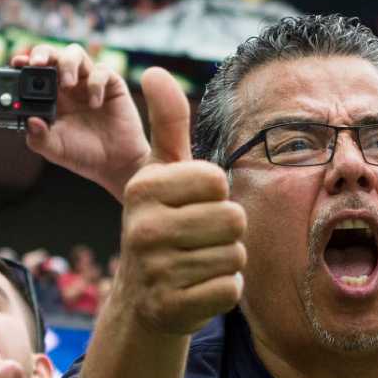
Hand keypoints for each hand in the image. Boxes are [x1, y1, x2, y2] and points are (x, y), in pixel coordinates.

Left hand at [13, 43, 153, 200]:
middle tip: (37, 63)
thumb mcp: (55, 150)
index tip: (16, 64)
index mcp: (50, 97)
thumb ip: (39, 138)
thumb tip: (29, 121)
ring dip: (67, 63)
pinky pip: (101, 72)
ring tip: (67, 83)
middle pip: (52, 55)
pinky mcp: (111, 85)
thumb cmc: (83, 154)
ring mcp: (88, 82)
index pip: (33, 72)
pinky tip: (95, 104)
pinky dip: (95, 84)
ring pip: (75, 54)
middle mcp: (67, 85)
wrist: (115, 164)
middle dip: (42, 53)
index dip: (24, 64)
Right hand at [114, 67, 245, 335]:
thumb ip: (167, 123)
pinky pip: (231, 290)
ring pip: (235, 256)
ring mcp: (155, 271)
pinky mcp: (172, 307)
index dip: (216, 194)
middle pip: (233, 218)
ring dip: (227, 261)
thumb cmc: (162, 223)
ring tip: (197, 262)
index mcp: (144, 188)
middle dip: (228, 231)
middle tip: (200, 238)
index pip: (217, 180)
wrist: (143, 299)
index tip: (192, 205)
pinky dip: (225, 291)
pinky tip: (198, 288)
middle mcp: (143, 229)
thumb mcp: (161, 172)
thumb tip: (154, 70)